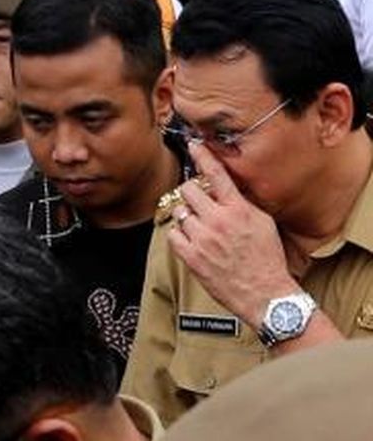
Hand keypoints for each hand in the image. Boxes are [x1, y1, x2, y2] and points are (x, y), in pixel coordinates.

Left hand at [167, 144, 298, 327]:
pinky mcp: (191, 256)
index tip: (194, 145)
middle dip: (193, 194)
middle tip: (201, 204)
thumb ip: (242, 202)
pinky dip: (180, 234)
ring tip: (202, 228)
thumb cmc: (267, 259)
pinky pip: (172, 233)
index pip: (216, 175)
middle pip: (188, 190)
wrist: (265, 294)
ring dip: (188, 216)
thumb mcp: (263, 223)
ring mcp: (202, 239)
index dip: (202, 156)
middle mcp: (218, 221)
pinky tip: (193, 240)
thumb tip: (228, 185)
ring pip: (180, 212)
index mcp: (238, 210)